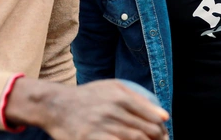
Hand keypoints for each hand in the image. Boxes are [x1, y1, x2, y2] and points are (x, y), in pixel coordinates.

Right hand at [6, 78, 168, 139]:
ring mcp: (101, 126)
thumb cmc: (88, 96)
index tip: (164, 132)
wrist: (56, 105)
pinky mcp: (90, 139)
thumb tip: (163, 115)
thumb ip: (137, 97)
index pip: (151, 115)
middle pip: (145, 130)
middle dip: (158, 139)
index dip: (161, 127)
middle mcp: (112, 110)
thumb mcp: (112, 87)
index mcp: (120, 96)